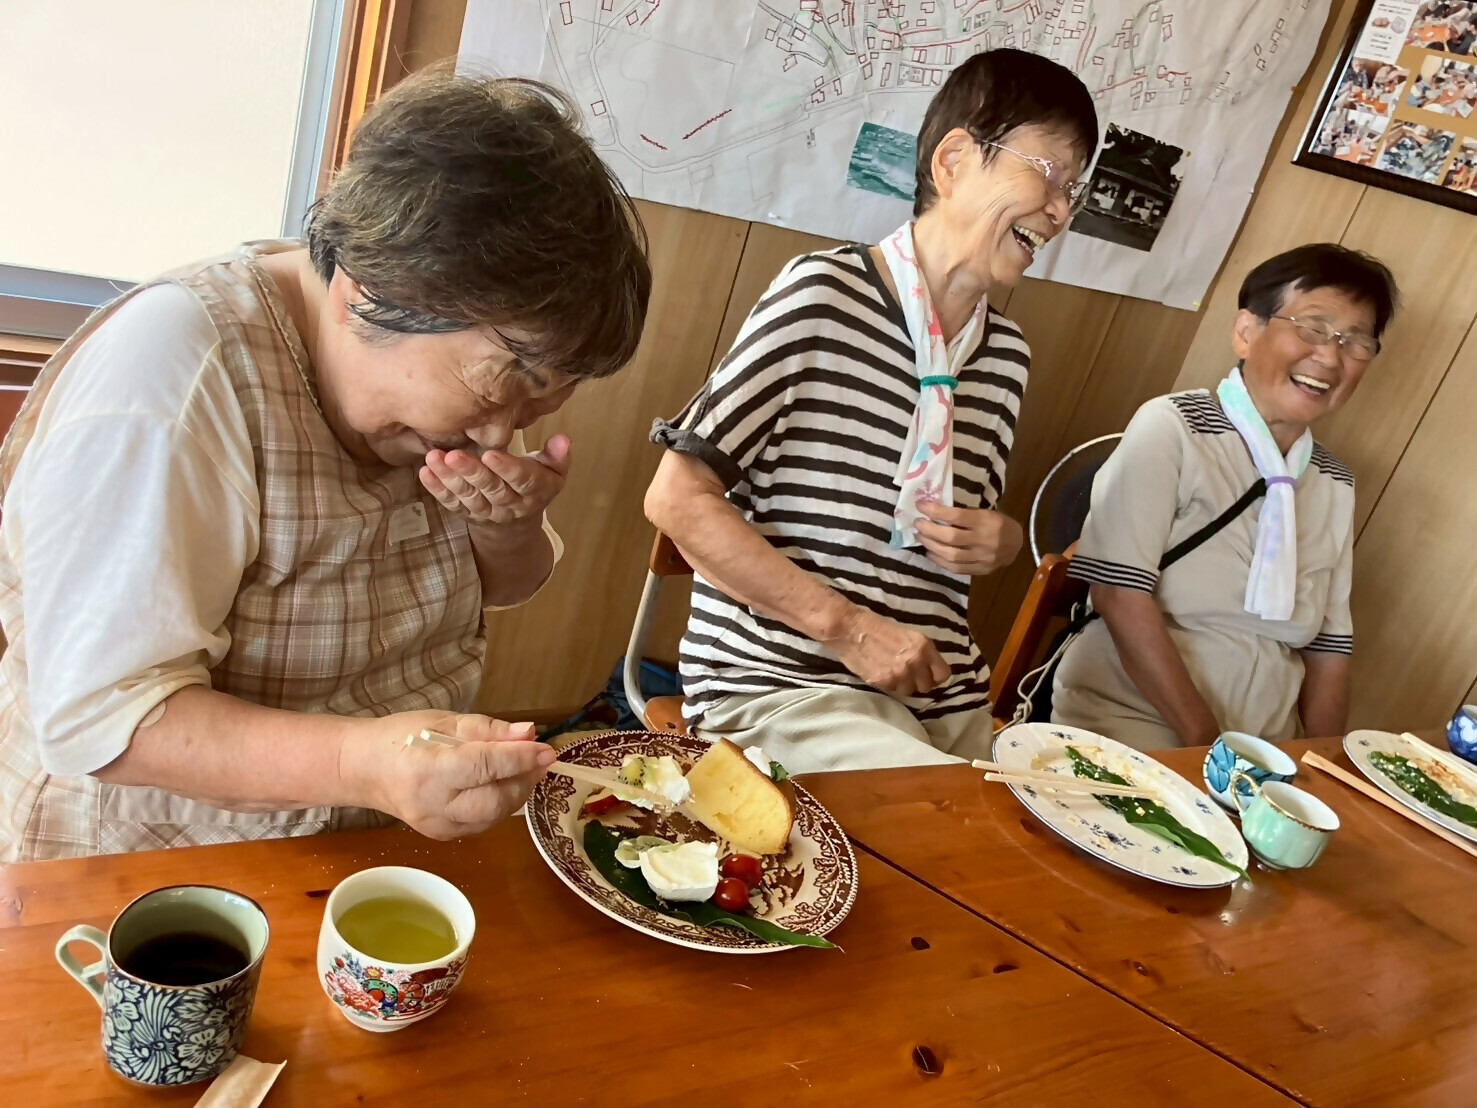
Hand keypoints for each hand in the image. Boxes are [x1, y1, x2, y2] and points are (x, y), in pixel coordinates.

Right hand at [342, 712, 556, 838]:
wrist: (364, 770)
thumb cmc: (400, 738)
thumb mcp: (443, 721)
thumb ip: (487, 729)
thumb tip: (528, 733)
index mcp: (429, 769)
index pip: (485, 766)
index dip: (521, 758)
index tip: (547, 750)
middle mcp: (433, 804)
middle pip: (494, 800)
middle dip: (524, 780)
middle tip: (539, 760)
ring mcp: (436, 826)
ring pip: (493, 816)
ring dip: (516, 793)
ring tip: (523, 769)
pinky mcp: (441, 836)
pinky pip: (482, 823)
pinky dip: (499, 804)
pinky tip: (500, 785)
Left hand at [419, 434, 570, 527]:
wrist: (515, 527)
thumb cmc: (535, 487)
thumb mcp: (553, 474)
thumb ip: (557, 457)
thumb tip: (563, 439)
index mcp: (534, 493)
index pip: (522, 481)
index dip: (507, 469)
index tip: (490, 454)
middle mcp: (510, 505)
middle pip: (491, 489)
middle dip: (472, 472)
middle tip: (454, 455)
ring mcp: (486, 512)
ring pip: (468, 496)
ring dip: (450, 478)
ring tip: (434, 459)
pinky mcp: (467, 514)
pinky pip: (452, 503)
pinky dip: (437, 489)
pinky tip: (425, 473)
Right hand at [823, 607, 951, 696]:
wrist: (851, 630)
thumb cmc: (878, 629)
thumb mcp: (908, 636)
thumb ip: (922, 653)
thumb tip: (929, 671)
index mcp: (924, 646)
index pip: (943, 674)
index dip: (936, 677)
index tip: (928, 676)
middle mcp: (915, 661)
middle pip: (926, 687)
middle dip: (917, 682)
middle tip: (907, 675)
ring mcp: (900, 673)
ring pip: (908, 691)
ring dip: (902, 685)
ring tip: (891, 672)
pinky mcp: (884, 682)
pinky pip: (892, 691)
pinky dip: (888, 684)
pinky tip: (880, 672)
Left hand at [915, 505, 1022, 575]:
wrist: (1018, 544)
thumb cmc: (997, 523)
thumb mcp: (985, 512)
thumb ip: (964, 514)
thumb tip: (933, 510)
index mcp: (987, 521)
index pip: (957, 516)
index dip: (936, 511)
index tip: (920, 506)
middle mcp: (986, 540)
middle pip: (951, 537)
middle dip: (930, 530)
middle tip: (917, 524)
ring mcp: (984, 558)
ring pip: (952, 555)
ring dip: (931, 546)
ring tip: (920, 537)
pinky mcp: (981, 570)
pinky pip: (956, 569)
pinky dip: (940, 561)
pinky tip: (930, 553)